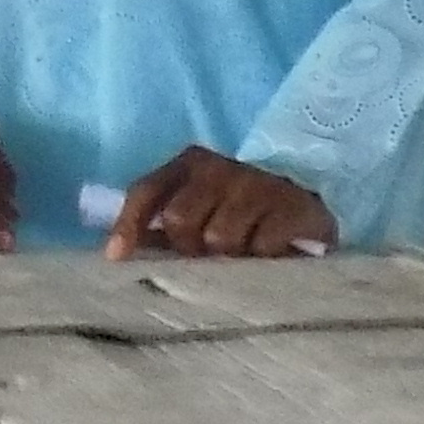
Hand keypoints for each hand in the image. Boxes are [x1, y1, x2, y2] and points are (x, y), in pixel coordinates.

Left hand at [104, 147, 335, 262]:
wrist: (306, 203)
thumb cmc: (237, 212)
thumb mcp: (197, 211)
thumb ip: (158, 228)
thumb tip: (117, 254)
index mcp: (190, 164)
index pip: (148, 190)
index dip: (129, 224)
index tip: (117, 257)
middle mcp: (222, 168)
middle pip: (180, 219)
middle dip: (188, 247)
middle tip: (206, 256)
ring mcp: (259, 185)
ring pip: (220, 238)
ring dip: (227, 258)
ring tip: (241, 255)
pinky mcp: (294, 207)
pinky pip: (260, 247)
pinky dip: (261, 259)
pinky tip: (269, 255)